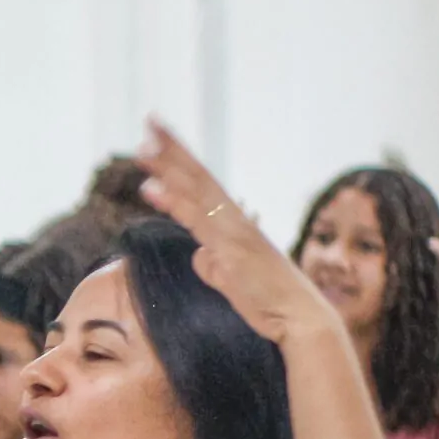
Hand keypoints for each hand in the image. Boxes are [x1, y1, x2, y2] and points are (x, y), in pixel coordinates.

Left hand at [135, 118, 334, 345]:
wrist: (296, 318)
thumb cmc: (266, 300)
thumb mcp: (232, 279)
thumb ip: (214, 263)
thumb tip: (200, 255)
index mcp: (233, 222)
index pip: (202, 182)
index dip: (179, 158)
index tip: (158, 135)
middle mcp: (233, 218)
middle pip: (197, 175)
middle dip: (172, 148)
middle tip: (148, 120)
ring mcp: (233, 230)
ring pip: (195, 190)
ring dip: (167, 167)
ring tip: (142, 147)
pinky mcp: (231, 247)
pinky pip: (196, 220)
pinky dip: (172, 201)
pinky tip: (149, 188)